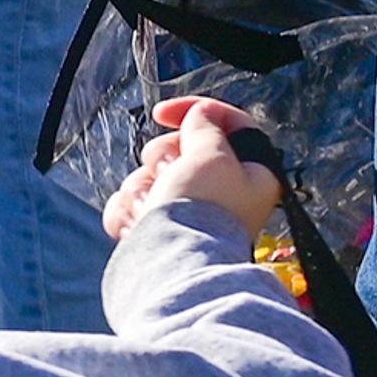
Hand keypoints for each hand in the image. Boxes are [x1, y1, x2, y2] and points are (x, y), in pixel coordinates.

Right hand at [103, 96, 283, 242]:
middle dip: (162, 159)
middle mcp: (220, 193)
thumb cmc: (201, 211)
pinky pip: (131, 205)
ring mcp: (186, 213)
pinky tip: (136, 222)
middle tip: (168, 174)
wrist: (173, 265)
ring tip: (150, 208)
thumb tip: (200, 115)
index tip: (162, 114)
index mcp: (249, 174)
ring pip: (150, 176)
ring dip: (142, 188)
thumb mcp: (211, 154)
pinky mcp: (158, 231)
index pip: (225, 125)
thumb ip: (206, 126)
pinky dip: (127, 211)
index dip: (193, 111)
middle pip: (179, 150)